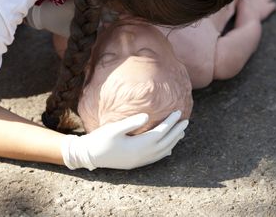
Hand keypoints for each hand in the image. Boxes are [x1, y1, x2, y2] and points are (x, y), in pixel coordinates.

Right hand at [61, 111, 187, 169]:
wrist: (89, 156)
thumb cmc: (100, 139)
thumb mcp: (113, 129)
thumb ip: (130, 122)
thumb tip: (146, 116)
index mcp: (138, 146)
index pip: (160, 133)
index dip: (170, 123)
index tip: (178, 112)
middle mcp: (141, 156)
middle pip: (165, 143)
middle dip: (176, 132)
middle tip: (186, 121)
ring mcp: (139, 161)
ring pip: (162, 152)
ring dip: (173, 142)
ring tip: (181, 133)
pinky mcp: (135, 163)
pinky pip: (155, 158)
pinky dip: (165, 152)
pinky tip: (168, 149)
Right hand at [237, 0, 275, 21]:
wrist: (248, 19)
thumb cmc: (240, 14)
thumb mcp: (236, 4)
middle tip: (258, 3)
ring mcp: (264, 0)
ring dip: (267, 1)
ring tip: (264, 7)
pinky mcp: (269, 7)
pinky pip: (274, 5)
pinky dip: (272, 7)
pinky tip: (270, 11)